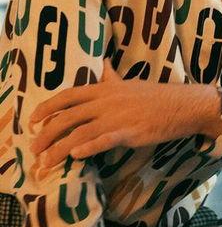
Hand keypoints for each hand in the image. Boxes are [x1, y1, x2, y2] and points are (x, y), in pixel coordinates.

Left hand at [29, 60, 221, 171]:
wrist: (183, 105)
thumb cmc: (156, 96)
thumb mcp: (130, 83)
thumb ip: (111, 77)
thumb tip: (103, 64)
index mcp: (105, 89)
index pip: (68, 96)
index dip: (47, 107)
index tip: (33, 120)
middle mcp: (107, 101)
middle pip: (68, 116)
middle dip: (46, 133)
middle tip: (34, 149)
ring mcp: (118, 116)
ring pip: (80, 132)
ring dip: (59, 149)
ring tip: (47, 162)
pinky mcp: (130, 132)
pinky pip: (104, 140)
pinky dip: (88, 147)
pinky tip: (76, 155)